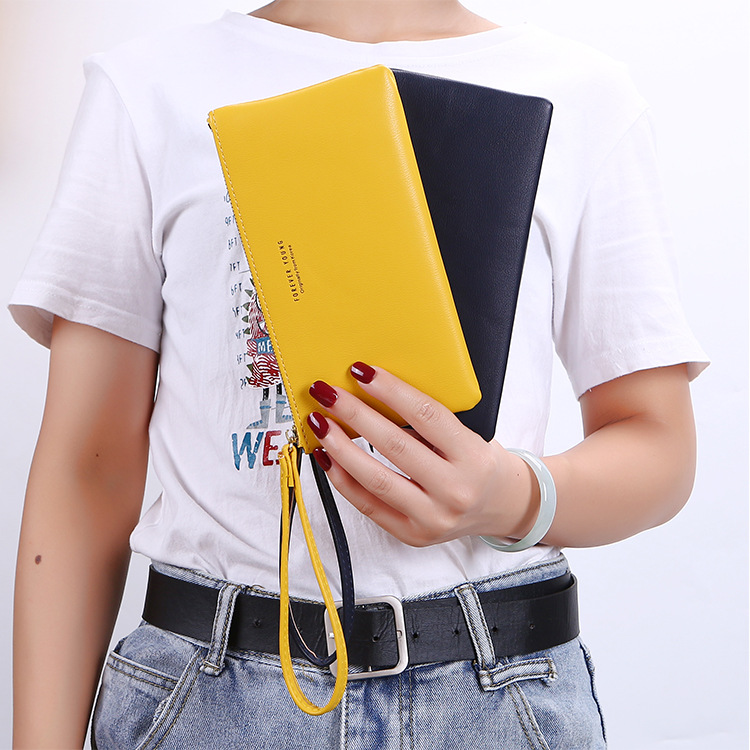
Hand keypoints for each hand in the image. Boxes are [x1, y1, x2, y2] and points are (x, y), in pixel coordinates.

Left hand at [306, 363, 538, 546]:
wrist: (500, 506)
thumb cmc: (479, 462)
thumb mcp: (468, 434)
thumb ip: (429, 420)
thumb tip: (373, 393)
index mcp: (473, 457)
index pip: (426, 415)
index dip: (390, 390)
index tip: (361, 371)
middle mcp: (454, 490)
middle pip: (395, 445)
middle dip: (355, 414)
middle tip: (327, 392)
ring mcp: (433, 518)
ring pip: (376, 480)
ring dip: (340, 448)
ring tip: (320, 423)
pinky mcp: (412, 535)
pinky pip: (368, 506)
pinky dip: (342, 480)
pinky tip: (326, 458)